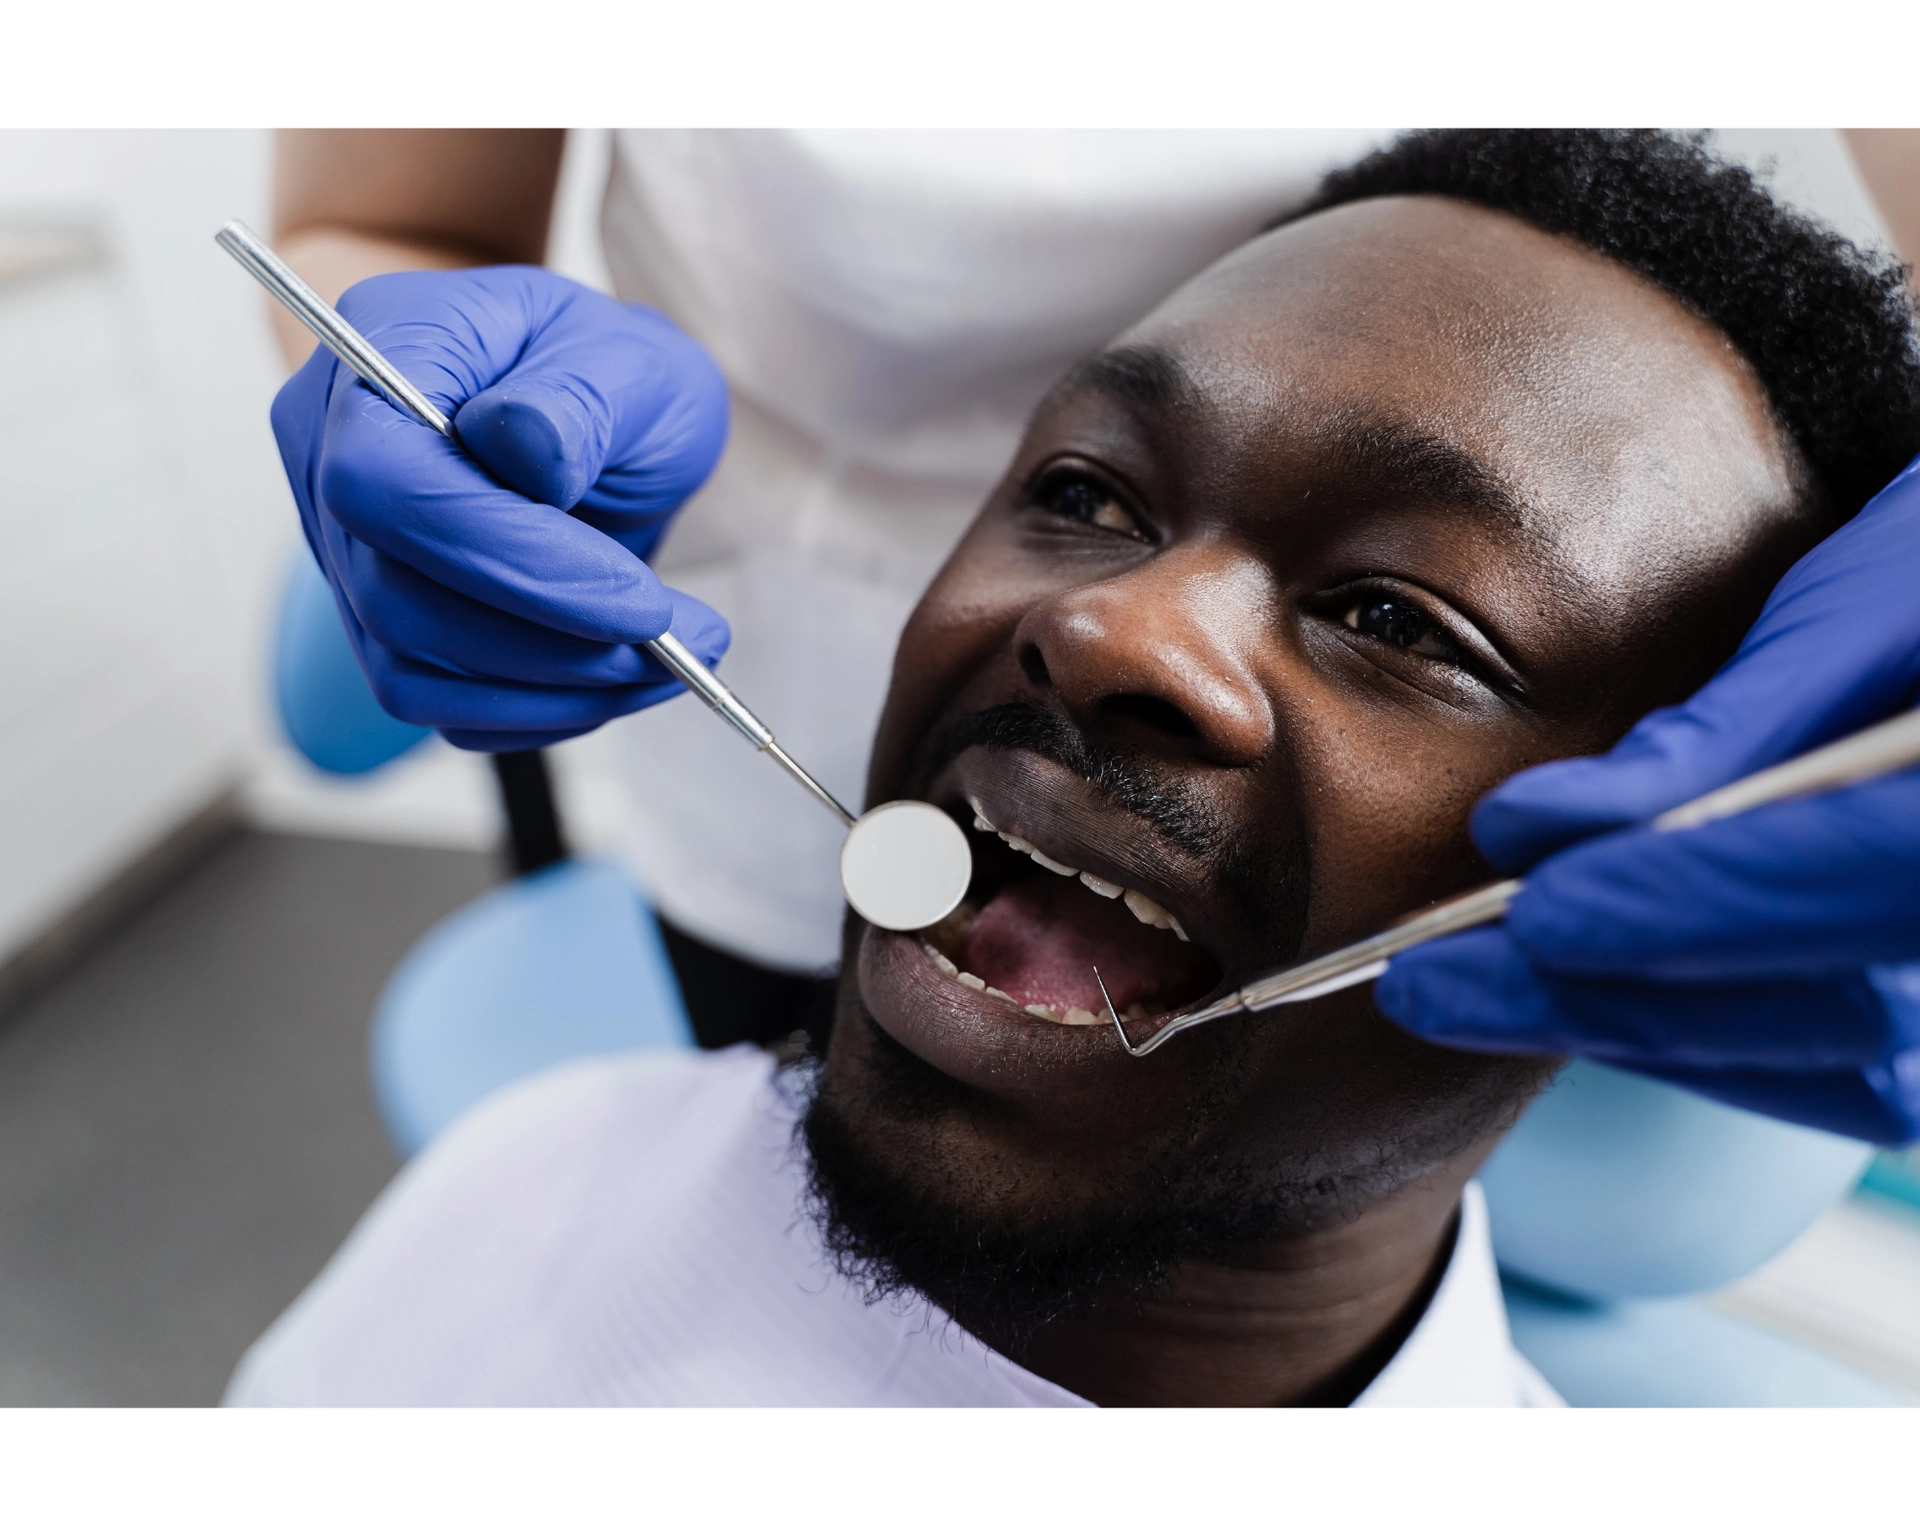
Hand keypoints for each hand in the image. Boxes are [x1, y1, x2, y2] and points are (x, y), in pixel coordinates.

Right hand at [271, 266, 731, 751]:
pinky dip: (540, 709)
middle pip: (395, 597)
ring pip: (413, 670)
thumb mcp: (631, 358)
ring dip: (557, 689)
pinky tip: (618, 677)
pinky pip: (439, 705)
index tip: (640, 602)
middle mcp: (328, 453)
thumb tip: (528, 450)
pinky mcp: (379, 624)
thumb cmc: (605, 371)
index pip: (386, 484)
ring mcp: (344, 548)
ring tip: (668, 660)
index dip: (509, 558)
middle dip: (554, 642)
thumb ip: (578, 398)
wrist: (590, 409)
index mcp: (379, 351)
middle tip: (680, 645)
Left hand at [1377, 455, 1919, 1143]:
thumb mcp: (1862, 607)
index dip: (1683, 903)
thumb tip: (1525, 833)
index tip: (1528, 908)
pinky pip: (1847, 1070)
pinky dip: (1706, 1037)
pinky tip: (1583, 992)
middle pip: (1836, 1013)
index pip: (1855, 872)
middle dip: (1616, 1000)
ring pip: (1843, 1072)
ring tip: (1475, 991)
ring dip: (1643, 1031)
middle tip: (1431, 984)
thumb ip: (1718, 734)